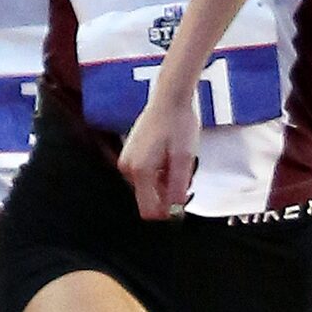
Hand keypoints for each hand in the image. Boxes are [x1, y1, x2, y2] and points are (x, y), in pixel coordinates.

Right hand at [119, 85, 200, 219]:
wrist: (170, 100)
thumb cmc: (178, 124)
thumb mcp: (184, 158)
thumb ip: (178, 186)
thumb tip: (175, 211)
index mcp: (139, 171)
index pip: (149, 210)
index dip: (168, 212)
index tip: (183, 200)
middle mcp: (127, 169)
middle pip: (150, 199)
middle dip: (169, 194)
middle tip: (184, 173)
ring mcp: (127, 161)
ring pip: (149, 188)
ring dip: (166, 183)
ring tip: (178, 162)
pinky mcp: (131, 156)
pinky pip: (147, 176)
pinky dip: (161, 174)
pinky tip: (170, 157)